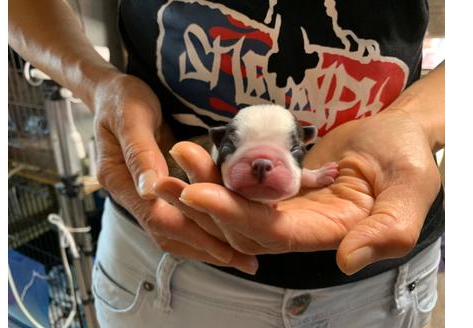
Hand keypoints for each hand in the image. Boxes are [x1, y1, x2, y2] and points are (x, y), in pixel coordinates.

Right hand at [93, 74, 255, 273]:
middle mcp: (130, 193)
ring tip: (240, 257)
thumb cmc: (123, 98)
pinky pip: (177, 217)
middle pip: (166, 233)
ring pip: (171, 231)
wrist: (113, 92)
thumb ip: (141, 152)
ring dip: (204, 245)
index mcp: (119, 179)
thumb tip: (150, 189)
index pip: (157, 217)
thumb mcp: (132, 117)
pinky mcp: (156, 191)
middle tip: (245, 262)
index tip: (225, 249)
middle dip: (205, 249)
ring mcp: (142, 194)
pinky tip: (223, 234)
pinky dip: (199, 229)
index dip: (192, 235)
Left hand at [155, 110, 440, 274]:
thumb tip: (348, 261)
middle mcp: (301, 225)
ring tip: (176, 156)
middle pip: (243, 224)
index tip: (198, 193)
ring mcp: (285, 205)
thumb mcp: (410, 190)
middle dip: (206, 200)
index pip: (275, 233)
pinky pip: (240, 183)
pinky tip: (192, 154)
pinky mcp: (275, 184)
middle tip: (172, 172)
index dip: (236, 217)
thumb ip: (387, 230)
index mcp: (329, 231)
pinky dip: (215, 170)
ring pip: (235, 204)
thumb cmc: (406, 157)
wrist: (394, 133)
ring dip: (202, 183)